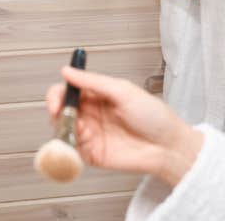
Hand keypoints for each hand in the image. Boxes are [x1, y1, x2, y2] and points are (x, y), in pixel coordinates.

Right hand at [45, 67, 203, 186]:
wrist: (168, 146)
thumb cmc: (153, 116)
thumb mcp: (123, 91)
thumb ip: (93, 82)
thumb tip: (67, 71)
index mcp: (97, 96)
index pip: (68, 91)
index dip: (58, 94)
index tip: (57, 98)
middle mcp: (91, 114)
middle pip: (61, 111)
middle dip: (57, 111)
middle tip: (60, 113)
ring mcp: (91, 135)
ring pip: (63, 130)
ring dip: (66, 127)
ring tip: (82, 127)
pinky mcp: (92, 154)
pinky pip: (72, 150)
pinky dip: (72, 144)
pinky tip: (86, 138)